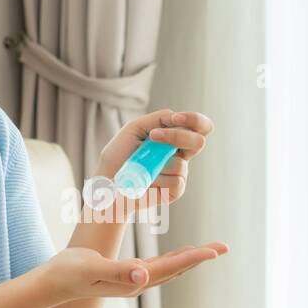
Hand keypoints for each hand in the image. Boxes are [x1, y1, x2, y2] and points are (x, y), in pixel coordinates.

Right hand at [40, 242, 229, 302]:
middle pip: (177, 269)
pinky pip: (157, 268)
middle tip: (224, 247)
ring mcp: (131, 282)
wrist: (51, 285)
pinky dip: (172, 259)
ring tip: (208, 250)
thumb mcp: (93, 268)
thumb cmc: (68, 273)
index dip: (195, 257)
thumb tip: (144, 273)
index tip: (216, 250)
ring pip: (169, 269)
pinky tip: (177, 255)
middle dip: (200, 257)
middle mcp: (137, 283)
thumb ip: (119, 271)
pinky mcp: (125, 277)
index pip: (172, 267)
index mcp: (134, 280)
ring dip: (189, 259)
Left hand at [93, 109, 213, 211]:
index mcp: (175, 138)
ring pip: (180, 164)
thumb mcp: (135, 128)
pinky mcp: (176, 191)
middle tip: (153, 137)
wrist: (108, 181)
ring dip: (156, 163)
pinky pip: (176, 182)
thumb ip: (158, 118)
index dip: (193, 119)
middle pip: (198, 142)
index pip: (199, 126)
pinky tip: (146, 181)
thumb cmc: (119, 154)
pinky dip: (157, 179)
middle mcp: (180, 155)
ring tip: (140, 167)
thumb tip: (177, 117)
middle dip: (178, 136)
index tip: (173, 119)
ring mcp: (179, 173)